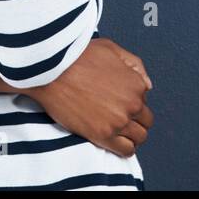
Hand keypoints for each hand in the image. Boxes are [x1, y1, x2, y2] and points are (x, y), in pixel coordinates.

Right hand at [27, 38, 153, 158]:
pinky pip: (126, 150)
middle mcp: (132, 104)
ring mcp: (118, 121)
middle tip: (120, 117)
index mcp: (136, 83)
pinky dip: (125, 148)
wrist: (51, 71)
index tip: (119, 100)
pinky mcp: (102, 135)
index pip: (145, 99)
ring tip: (118, 130)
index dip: (132, 100)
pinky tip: (115, 141)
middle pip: (146, 121)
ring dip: (132, 135)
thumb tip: (148, 86)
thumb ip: (134, 64)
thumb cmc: (78, 56)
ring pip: (139, 137)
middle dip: (136, 119)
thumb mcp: (111, 48)